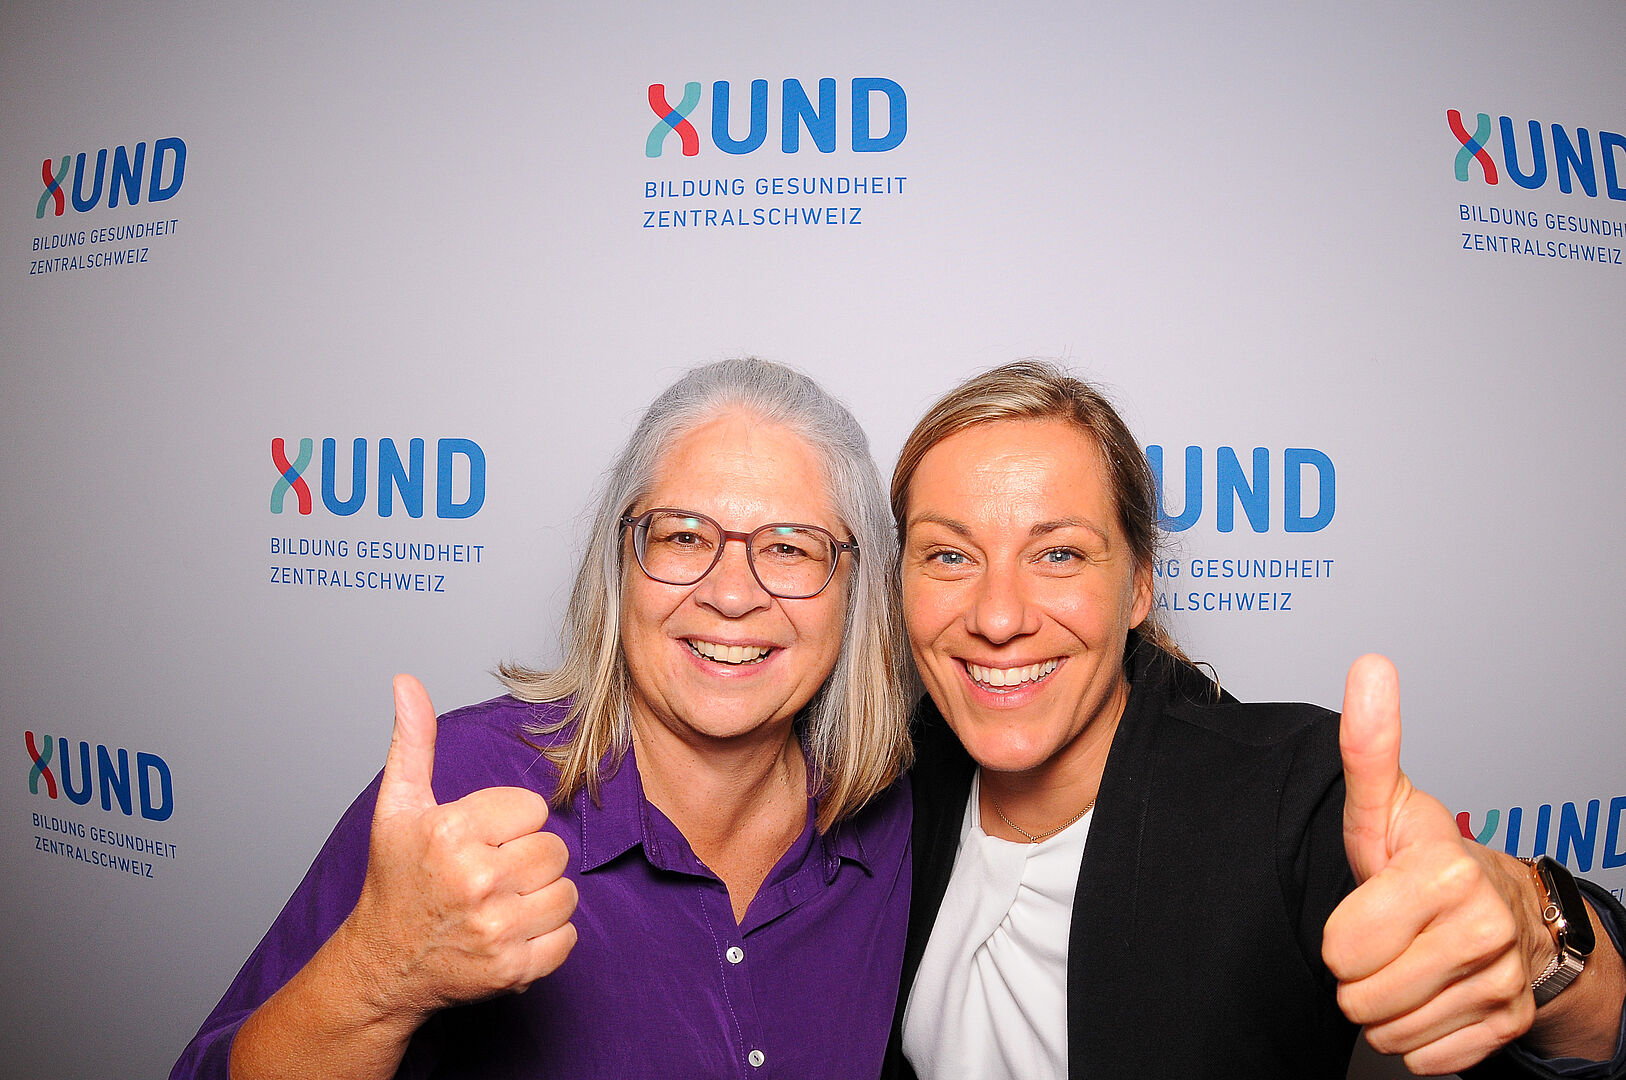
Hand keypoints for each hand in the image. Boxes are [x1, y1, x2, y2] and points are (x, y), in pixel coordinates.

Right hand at [342, 675, 578, 1019]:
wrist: (382, 965)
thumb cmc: (396, 880)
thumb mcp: (398, 806)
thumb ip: (413, 741)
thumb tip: (407, 681)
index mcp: (452, 833)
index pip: (535, 810)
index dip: (511, 824)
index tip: (480, 841)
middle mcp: (476, 880)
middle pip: (555, 851)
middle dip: (528, 860)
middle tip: (490, 874)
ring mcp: (495, 929)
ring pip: (566, 893)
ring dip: (541, 899)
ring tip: (500, 903)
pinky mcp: (512, 970)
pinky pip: (568, 937)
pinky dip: (547, 937)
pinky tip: (510, 932)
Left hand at [1323, 656, 1544, 1074]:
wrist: (1506, 908)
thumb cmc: (1426, 857)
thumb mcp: (1386, 801)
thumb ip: (1370, 743)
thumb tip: (1371, 664)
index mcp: (1444, 872)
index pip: (1344, 946)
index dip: (1340, 934)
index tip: (1367, 907)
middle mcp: (1483, 928)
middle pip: (1360, 995)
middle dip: (1357, 972)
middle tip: (1381, 938)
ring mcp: (1500, 981)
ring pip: (1390, 1031)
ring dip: (1383, 1005)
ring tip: (1402, 961)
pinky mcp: (1508, 1025)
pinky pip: (1425, 1058)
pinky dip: (1418, 1035)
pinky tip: (1430, 993)